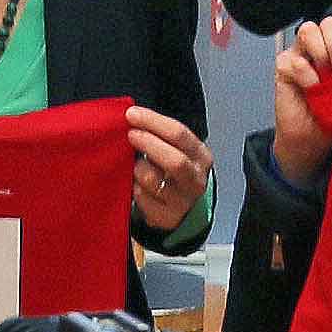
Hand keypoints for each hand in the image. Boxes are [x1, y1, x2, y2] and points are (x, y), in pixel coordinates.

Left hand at [127, 105, 211, 236]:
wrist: (186, 209)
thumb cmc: (176, 172)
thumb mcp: (179, 150)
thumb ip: (162, 135)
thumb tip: (134, 118)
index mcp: (201, 156)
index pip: (179, 134)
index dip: (152, 121)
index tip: (132, 114)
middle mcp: (196, 180)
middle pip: (173, 160)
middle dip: (147, 143)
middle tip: (130, 134)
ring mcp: (183, 201)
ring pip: (153, 180)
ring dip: (138, 168)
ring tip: (136, 165)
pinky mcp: (167, 218)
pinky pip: (142, 198)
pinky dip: (135, 188)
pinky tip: (136, 184)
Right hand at [269, 19, 331, 184]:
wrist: (311, 141)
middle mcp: (319, 47)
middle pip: (329, 24)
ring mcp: (299, 54)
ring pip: (309, 30)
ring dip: (322, 54)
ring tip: (328, 79)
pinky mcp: (283, 67)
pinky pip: (296, 60)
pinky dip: (308, 76)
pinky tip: (314, 90)